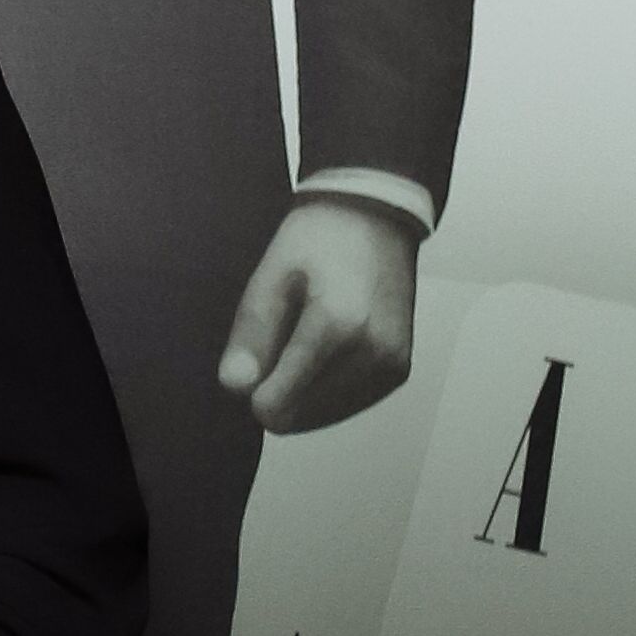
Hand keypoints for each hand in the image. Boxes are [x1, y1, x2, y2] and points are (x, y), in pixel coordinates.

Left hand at [218, 195, 419, 436]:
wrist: (378, 217)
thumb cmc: (318, 242)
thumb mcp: (271, 275)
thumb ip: (252, 333)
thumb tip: (236, 386)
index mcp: (337, 328)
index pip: (276, 405)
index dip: (253, 389)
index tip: (256, 354)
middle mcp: (373, 354)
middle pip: (297, 418)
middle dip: (277, 389)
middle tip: (284, 337)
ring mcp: (391, 366)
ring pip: (320, 418)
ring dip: (303, 391)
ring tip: (310, 337)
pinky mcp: (399, 371)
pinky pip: (346, 406)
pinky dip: (327, 390)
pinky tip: (329, 349)